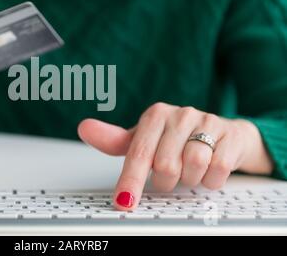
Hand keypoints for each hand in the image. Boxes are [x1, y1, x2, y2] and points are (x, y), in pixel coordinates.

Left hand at [78, 102, 272, 209]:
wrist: (225, 134)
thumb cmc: (177, 140)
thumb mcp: (145, 140)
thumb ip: (115, 140)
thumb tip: (84, 128)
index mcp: (155, 114)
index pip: (138, 153)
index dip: (131, 181)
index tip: (124, 201)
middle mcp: (180, 114)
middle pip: (165, 166)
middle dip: (166, 180)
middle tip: (170, 175)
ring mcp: (207, 122)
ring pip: (191, 167)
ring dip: (188, 179)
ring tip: (189, 170)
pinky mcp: (230, 134)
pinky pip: (216, 170)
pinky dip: (210, 179)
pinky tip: (207, 170)